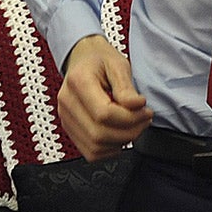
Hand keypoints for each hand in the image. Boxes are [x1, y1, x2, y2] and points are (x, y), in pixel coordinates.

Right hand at [58, 34, 150, 159]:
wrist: (83, 58)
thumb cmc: (99, 60)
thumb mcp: (118, 64)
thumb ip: (126, 87)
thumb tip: (136, 107)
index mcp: (78, 82)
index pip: (104, 113)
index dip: (130, 117)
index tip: (144, 109)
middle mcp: (68, 103)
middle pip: (99, 134)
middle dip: (129, 131)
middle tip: (144, 119)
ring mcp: (66, 118)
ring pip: (95, 147)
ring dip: (121, 142)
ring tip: (134, 126)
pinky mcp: (71, 129)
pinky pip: (90, 152)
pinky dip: (110, 149)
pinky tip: (120, 134)